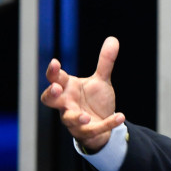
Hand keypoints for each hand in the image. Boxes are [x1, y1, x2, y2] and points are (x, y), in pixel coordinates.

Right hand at [40, 36, 124, 152]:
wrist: (103, 123)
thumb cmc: (94, 100)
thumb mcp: (101, 80)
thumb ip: (105, 62)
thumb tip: (113, 39)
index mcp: (68, 88)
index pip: (55, 78)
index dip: (53, 72)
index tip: (55, 62)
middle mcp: (66, 103)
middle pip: (49, 99)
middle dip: (50, 94)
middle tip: (55, 88)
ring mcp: (73, 119)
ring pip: (68, 119)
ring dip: (76, 117)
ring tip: (85, 115)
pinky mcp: (86, 131)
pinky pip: (93, 129)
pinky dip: (107, 123)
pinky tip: (121, 116)